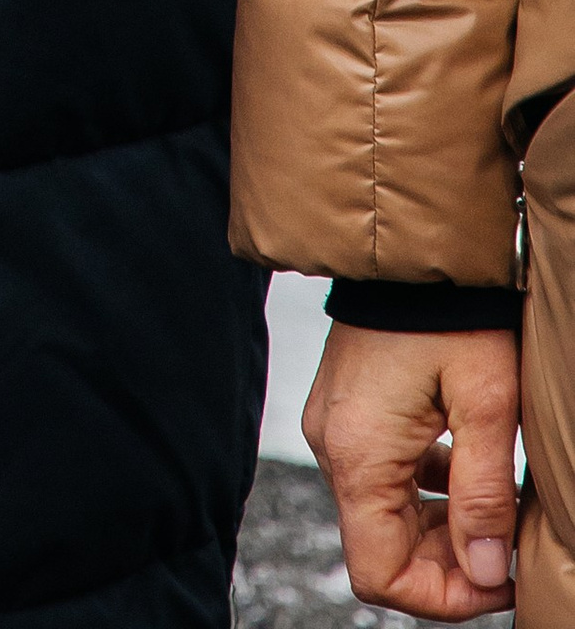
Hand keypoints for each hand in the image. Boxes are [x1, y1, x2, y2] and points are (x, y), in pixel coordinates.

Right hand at [304, 322, 520, 617]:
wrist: (412, 246)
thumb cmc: (453, 314)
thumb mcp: (488, 404)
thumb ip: (483, 495)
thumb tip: (484, 571)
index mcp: (358, 453)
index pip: (379, 574)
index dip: (442, 597)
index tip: (497, 579)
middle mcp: (332, 445)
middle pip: (383, 549)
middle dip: (450, 563)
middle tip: (508, 542)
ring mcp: (334, 426)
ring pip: (384, 516)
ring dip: (441, 527)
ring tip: (496, 507)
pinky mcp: (345, 411)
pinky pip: (380, 477)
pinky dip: (424, 492)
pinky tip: (466, 470)